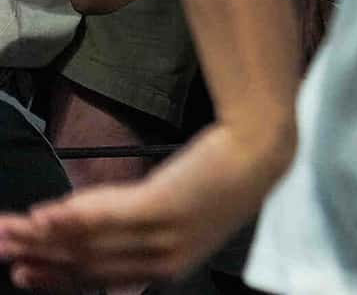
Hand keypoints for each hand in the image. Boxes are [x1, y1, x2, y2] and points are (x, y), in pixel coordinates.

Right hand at [0, 118, 296, 289]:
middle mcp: (162, 260)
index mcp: (167, 269)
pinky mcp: (161, 206)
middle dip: (36, 255)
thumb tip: (90, 229)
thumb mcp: (183, 213)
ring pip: (87, 240)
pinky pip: (104, 216)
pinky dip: (69, 215)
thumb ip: (141, 228)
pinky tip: (43, 213)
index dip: (57, 277)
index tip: (23, 272)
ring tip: (10, 228)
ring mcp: (161, 236)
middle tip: (1, 248)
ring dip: (40, 234)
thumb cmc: (225, 174)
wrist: (261, 147)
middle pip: (84, 263)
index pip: (99, 279)